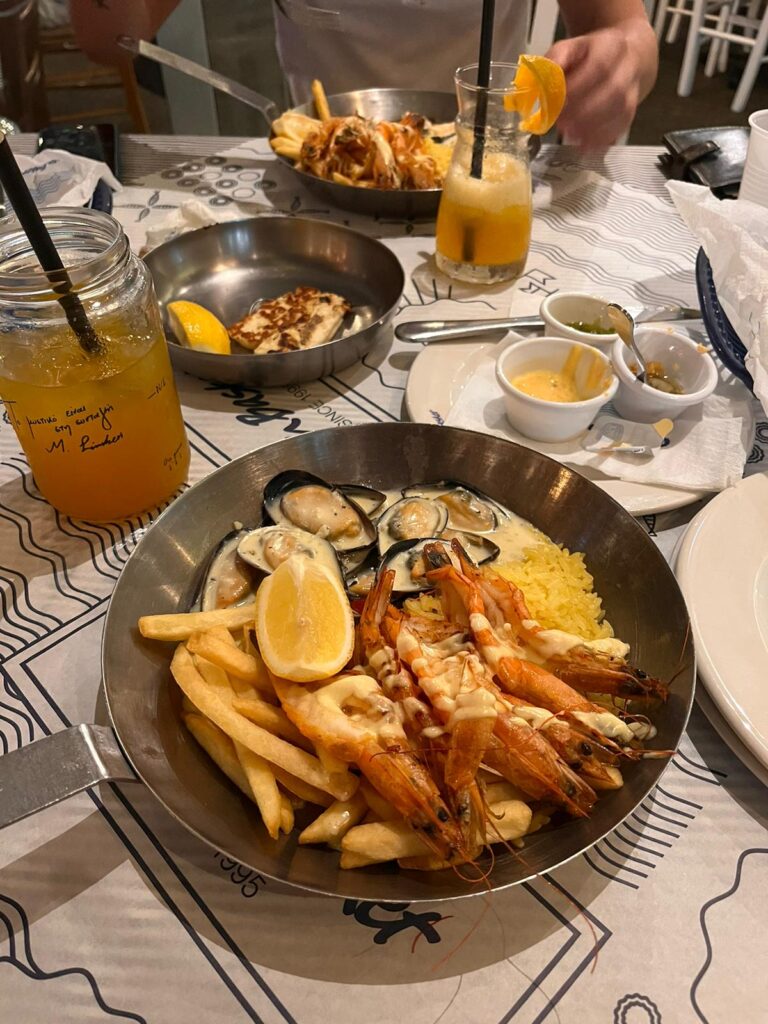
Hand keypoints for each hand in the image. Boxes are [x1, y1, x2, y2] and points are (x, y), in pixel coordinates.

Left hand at [546, 22, 655, 147]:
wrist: (622, 58)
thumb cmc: (588, 56)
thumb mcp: (568, 49)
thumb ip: (552, 63)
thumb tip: (536, 84)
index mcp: (611, 46)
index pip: (599, 66)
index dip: (578, 87)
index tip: (556, 102)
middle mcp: (627, 67)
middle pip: (614, 91)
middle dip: (585, 111)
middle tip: (561, 123)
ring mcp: (632, 90)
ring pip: (620, 111)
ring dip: (593, 127)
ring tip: (570, 134)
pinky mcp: (631, 111)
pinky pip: (621, 127)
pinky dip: (602, 138)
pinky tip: (584, 145)